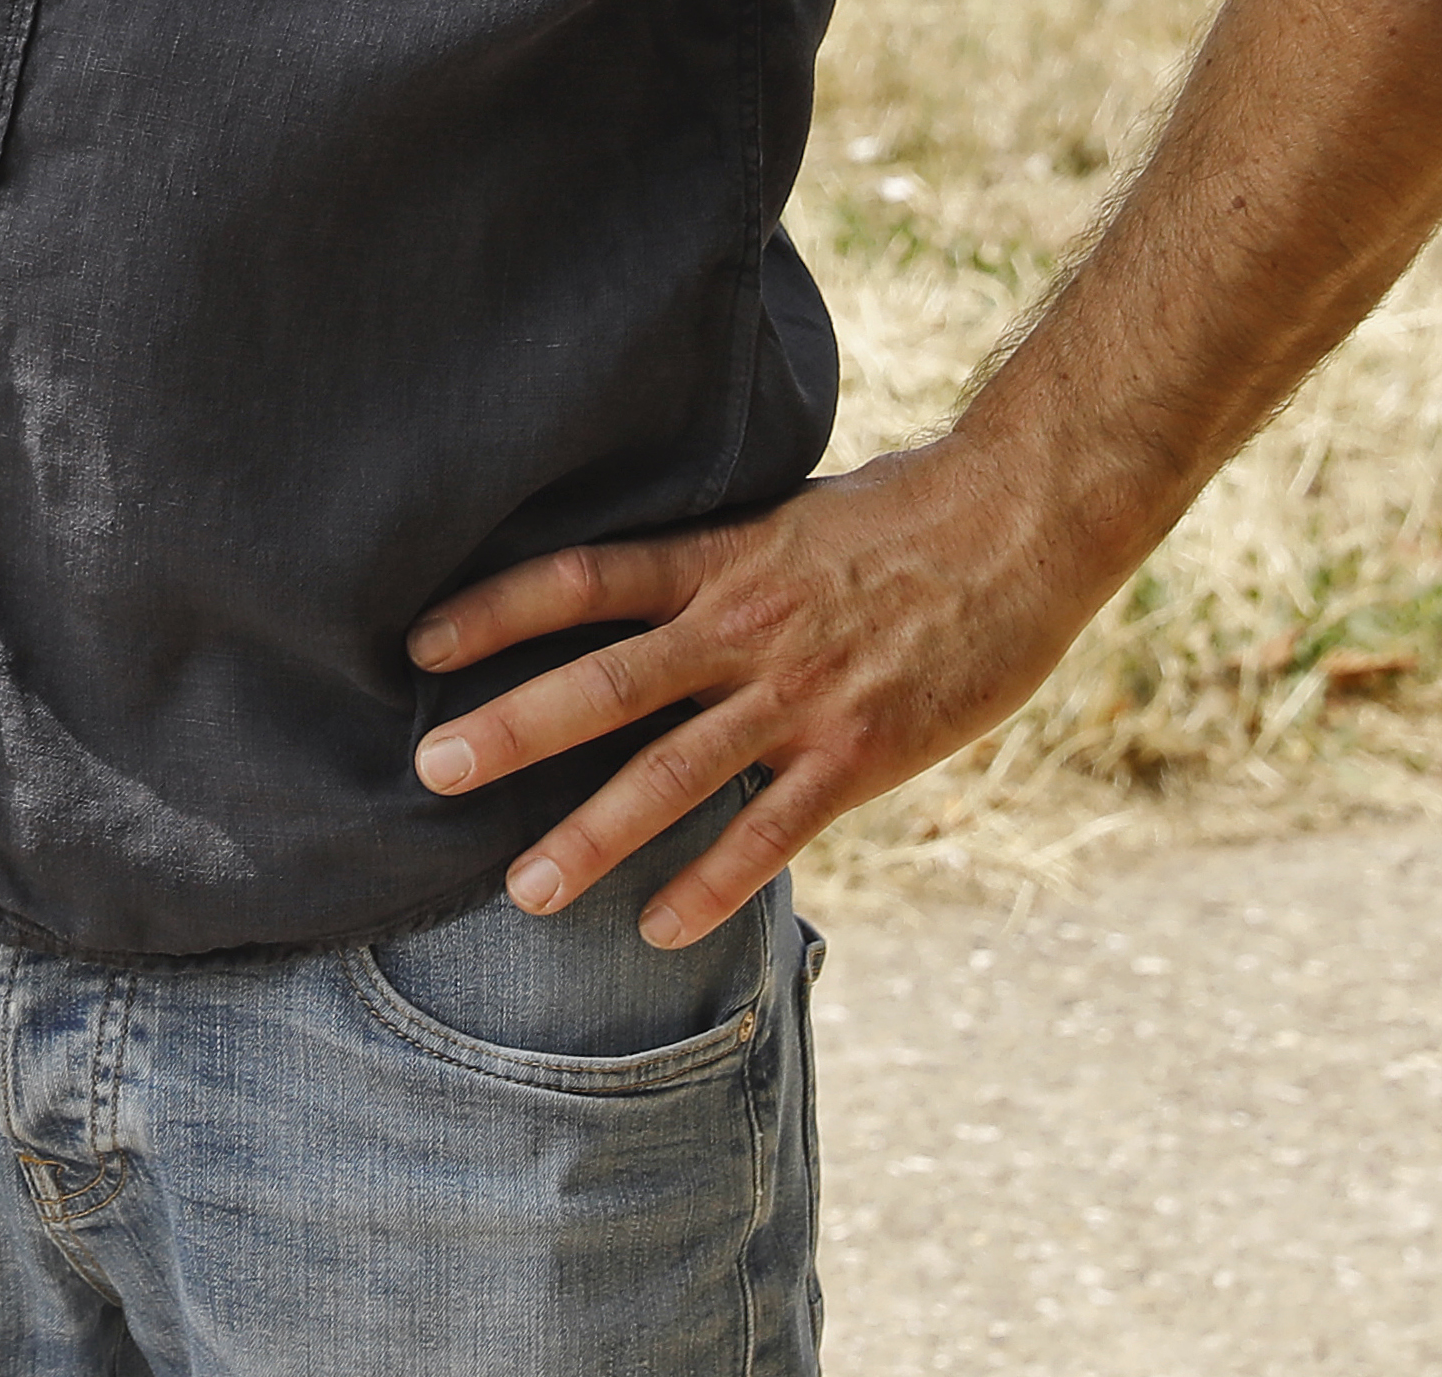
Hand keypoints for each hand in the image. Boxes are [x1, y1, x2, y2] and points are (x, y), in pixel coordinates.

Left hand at [401, 433, 1117, 948]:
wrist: (1023, 522)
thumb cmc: (904, 514)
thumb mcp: (787, 515)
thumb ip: (716, 558)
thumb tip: (644, 580)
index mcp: (720, 560)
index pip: (583, 579)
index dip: (496, 610)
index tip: (418, 645)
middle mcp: (744, 628)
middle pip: (604, 683)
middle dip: (511, 729)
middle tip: (429, 772)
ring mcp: (800, 697)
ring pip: (675, 774)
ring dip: (592, 834)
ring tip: (524, 888)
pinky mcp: (861, 754)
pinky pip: (772, 830)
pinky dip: (712, 883)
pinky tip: (659, 927)